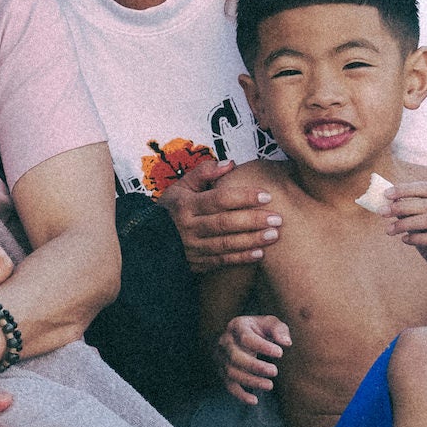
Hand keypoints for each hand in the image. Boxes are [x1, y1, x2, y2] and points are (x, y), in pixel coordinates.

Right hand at [161, 157, 282, 271]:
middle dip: (253, 220)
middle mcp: (189, 227)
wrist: (149, 240)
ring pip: (226, 244)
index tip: (266, 195)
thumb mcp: (181, 186)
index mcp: (186, 205)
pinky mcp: (197, 263)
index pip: (219, 199)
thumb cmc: (172, 209)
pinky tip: (260, 253)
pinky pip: (222, 261)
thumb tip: (230, 163)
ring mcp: (193, 248)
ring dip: (252, 240)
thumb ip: (204, 173)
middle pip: (225, 223)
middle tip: (277, 218)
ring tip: (274, 235)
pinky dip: (242, 258)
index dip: (244, 196)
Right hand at [219, 314, 291, 404]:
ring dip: (251, 381)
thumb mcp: (269, 323)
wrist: (238, 336)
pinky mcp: (223, 372)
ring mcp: (222, 358)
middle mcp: (225, 342)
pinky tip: (254, 401)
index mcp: (237, 326)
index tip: (280, 353)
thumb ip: (279, 329)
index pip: (246, 337)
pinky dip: (240, 395)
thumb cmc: (259, 330)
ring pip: (231, 373)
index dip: (262, 347)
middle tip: (274, 371)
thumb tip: (286, 342)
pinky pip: (228, 386)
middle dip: (255, 366)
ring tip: (270, 385)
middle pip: (235, 357)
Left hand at [387, 181, 426, 285]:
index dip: (405, 189)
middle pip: (426, 203)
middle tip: (382, 213)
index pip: (426, 188)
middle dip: (401, 207)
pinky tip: (404, 240)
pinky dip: (416, 238)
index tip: (385, 195)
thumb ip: (407, 211)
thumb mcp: (417, 224)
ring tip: (389, 230)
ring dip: (405, 224)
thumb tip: (386, 200)